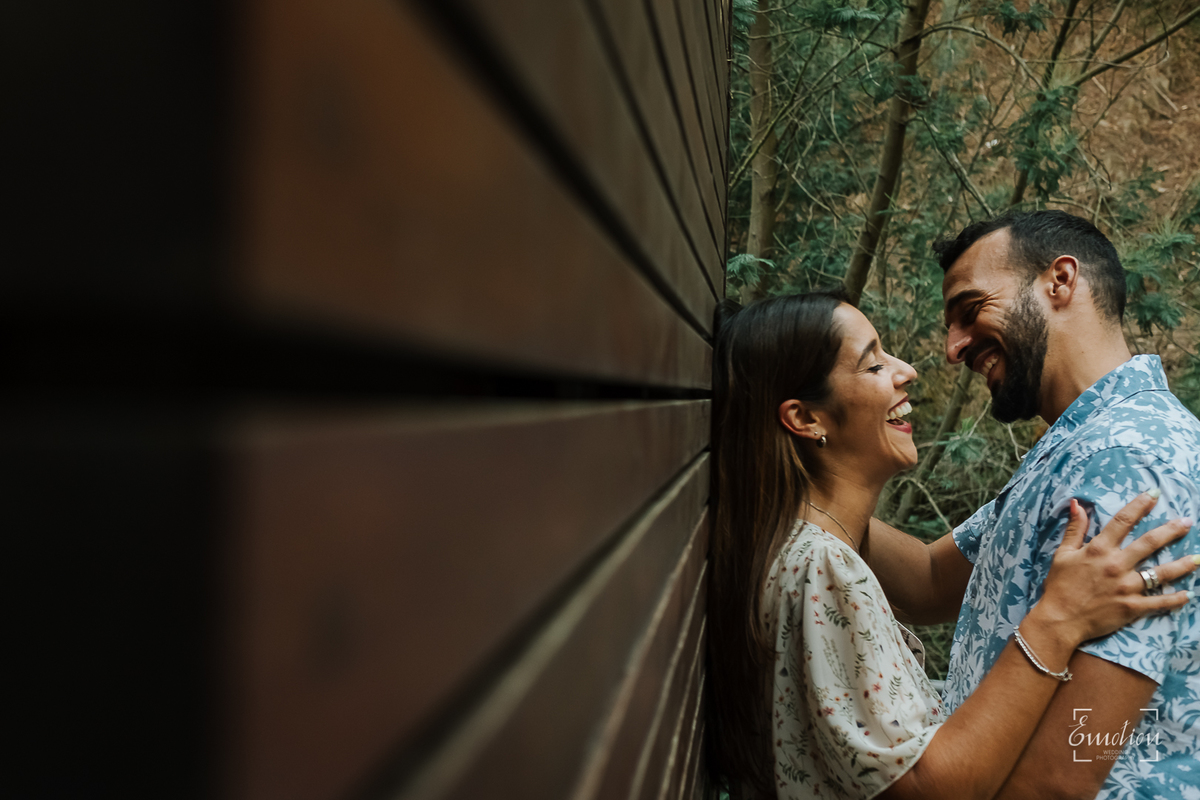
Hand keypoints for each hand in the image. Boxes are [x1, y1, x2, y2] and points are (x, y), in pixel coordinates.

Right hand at [1036, 492, 1196, 646]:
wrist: (1060, 619)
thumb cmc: (1059, 586)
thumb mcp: (1063, 554)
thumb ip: (1075, 529)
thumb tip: (1077, 504)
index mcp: (1099, 549)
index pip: (1123, 521)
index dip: (1139, 505)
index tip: (1154, 494)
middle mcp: (1116, 565)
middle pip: (1149, 543)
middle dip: (1171, 530)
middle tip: (1188, 521)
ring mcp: (1126, 587)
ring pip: (1161, 573)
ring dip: (1182, 564)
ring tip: (1198, 558)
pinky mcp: (1132, 607)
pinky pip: (1159, 602)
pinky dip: (1175, 599)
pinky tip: (1188, 594)